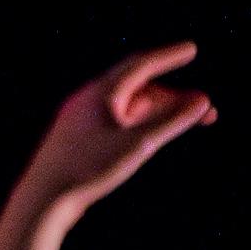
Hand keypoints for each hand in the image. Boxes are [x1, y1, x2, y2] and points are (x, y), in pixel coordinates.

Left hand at [16, 42, 214, 214]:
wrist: (44, 200)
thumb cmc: (88, 170)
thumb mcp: (138, 144)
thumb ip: (172, 121)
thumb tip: (203, 100)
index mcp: (99, 94)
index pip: (140, 64)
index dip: (169, 56)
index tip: (192, 48)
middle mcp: (88, 101)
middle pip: (139, 87)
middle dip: (174, 96)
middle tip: (206, 109)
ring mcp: (82, 120)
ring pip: (130, 107)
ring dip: (161, 112)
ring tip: (190, 124)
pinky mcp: (80, 140)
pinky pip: (118, 122)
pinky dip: (142, 124)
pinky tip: (156, 135)